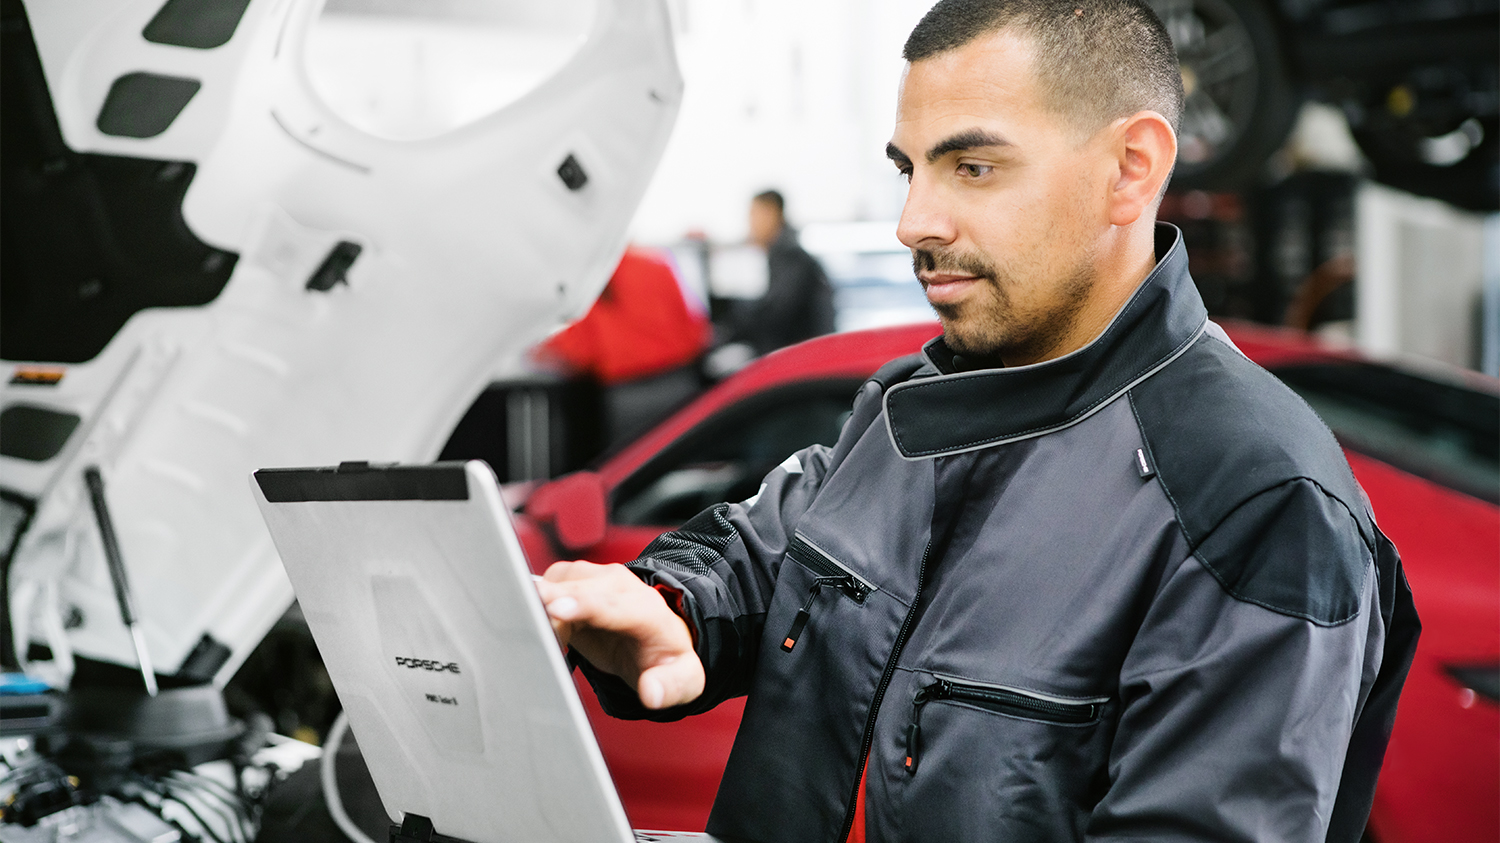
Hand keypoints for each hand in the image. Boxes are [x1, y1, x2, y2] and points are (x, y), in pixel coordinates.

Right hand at [536, 560, 704, 709]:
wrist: (657, 634)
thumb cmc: (665, 658)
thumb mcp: (683, 679)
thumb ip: (672, 686)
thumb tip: (652, 693)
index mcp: (648, 610)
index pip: (614, 605)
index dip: (584, 606)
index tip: (556, 609)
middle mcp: (620, 586)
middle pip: (578, 588)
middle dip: (548, 599)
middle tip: (522, 619)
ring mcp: (595, 579)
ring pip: (557, 583)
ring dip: (539, 606)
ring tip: (540, 638)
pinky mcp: (574, 579)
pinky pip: (546, 587)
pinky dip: (534, 605)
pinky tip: (540, 630)